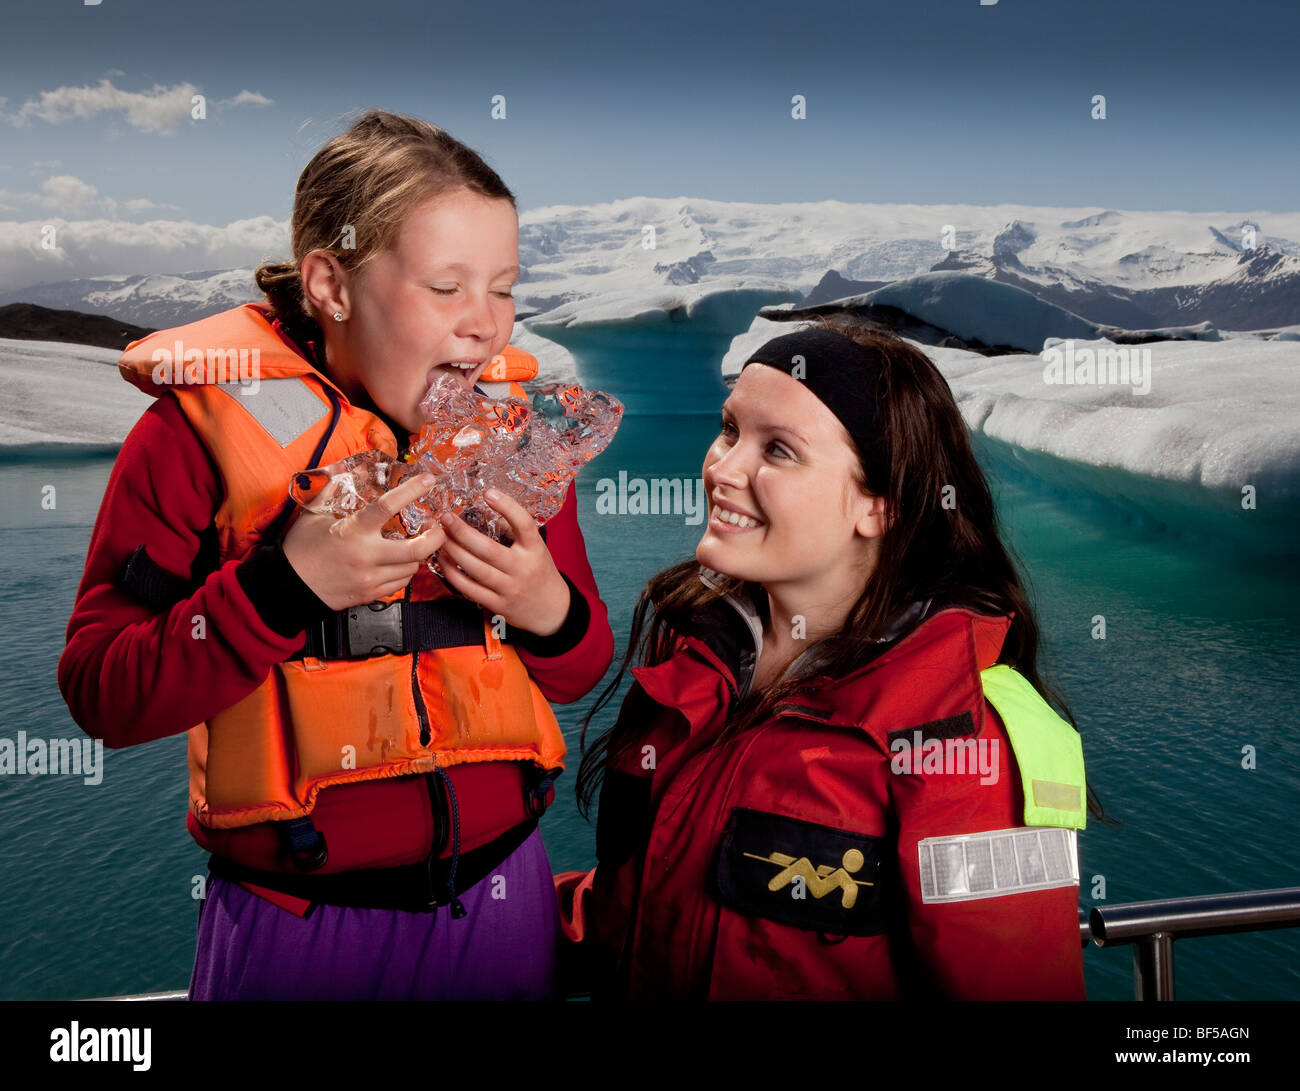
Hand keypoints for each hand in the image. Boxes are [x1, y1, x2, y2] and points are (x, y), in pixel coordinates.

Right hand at [282, 472, 445, 609]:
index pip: (389, 506)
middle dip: (437, 537)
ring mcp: (370, 578)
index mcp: (353, 531)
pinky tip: (401, 562)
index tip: (428, 480)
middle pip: (418, 549)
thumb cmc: (301, 549)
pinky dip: (405, 571)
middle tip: (440, 527)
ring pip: (413, 568)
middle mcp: (366, 556)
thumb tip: (346, 468)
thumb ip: (333, 490)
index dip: (412, 490)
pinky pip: (400, 584)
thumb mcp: (314, 514)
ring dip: (420, 555)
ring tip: (420, 543)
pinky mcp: (371, 594)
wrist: (289, 586)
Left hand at [437, 488, 570, 635]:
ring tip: (439, 537)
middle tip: (446, 518)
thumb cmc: (539, 571)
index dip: (507, 506)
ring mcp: (509, 588)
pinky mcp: (497, 605)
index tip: (488, 493)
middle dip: (462, 532)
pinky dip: (452, 574)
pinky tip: (443, 561)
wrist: (551, 609)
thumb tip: (482, 511)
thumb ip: (512, 531)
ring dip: (453, 551)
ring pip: (474, 569)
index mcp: (535, 549)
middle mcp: (523, 568)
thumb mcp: (536, 548)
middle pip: (488, 549)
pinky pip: (469, 589)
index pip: (524, 524)